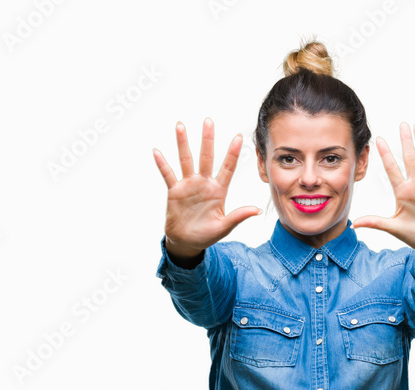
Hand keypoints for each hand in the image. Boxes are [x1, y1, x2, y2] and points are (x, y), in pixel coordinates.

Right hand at [152, 118, 260, 257]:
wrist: (187, 242)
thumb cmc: (207, 234)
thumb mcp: (224, 226)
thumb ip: (238, 216)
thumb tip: (256, 210)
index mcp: (219, 191)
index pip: (227, 168)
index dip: (232, 153)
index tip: (239, 137)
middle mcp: (204, 184)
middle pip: (206, 157)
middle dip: (207, 139)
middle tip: (208, 121)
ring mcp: (189, 185)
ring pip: (186, 160)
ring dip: (183, 143)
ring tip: (180, 126)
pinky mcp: (175, 191)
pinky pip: (168, 175)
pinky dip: (163, 164)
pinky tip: (157, 152)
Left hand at [351, 122, 414, 251]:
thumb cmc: (414, 235)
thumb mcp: (393, 228)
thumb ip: (375, 223)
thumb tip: (354, 225)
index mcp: (402, 191)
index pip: (392, 168)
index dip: (386, 154)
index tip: (379, 140)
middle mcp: (414, 185)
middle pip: (409, 158)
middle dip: (405, 142)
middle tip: (402, 125)